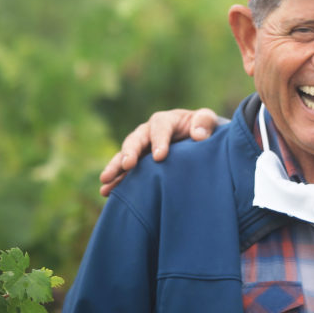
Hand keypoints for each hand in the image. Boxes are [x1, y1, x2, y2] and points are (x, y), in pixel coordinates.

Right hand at [99, 108, 220, 196]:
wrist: (199, 139)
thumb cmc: (203, 128)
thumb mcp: (208, 120)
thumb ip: (205, 122)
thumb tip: (198, 135)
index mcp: (165, 120)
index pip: (160, 128)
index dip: (159, 141)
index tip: (160, 157)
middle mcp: (148, 133)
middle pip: (136, 140)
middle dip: (130, 152)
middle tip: (127, 165)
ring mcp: (141, 149)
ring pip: (124, 156)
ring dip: (115, 168)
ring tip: (106, 181)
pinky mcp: (139, 163)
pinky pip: (125, 172)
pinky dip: (117, 181)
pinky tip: (107, 192)